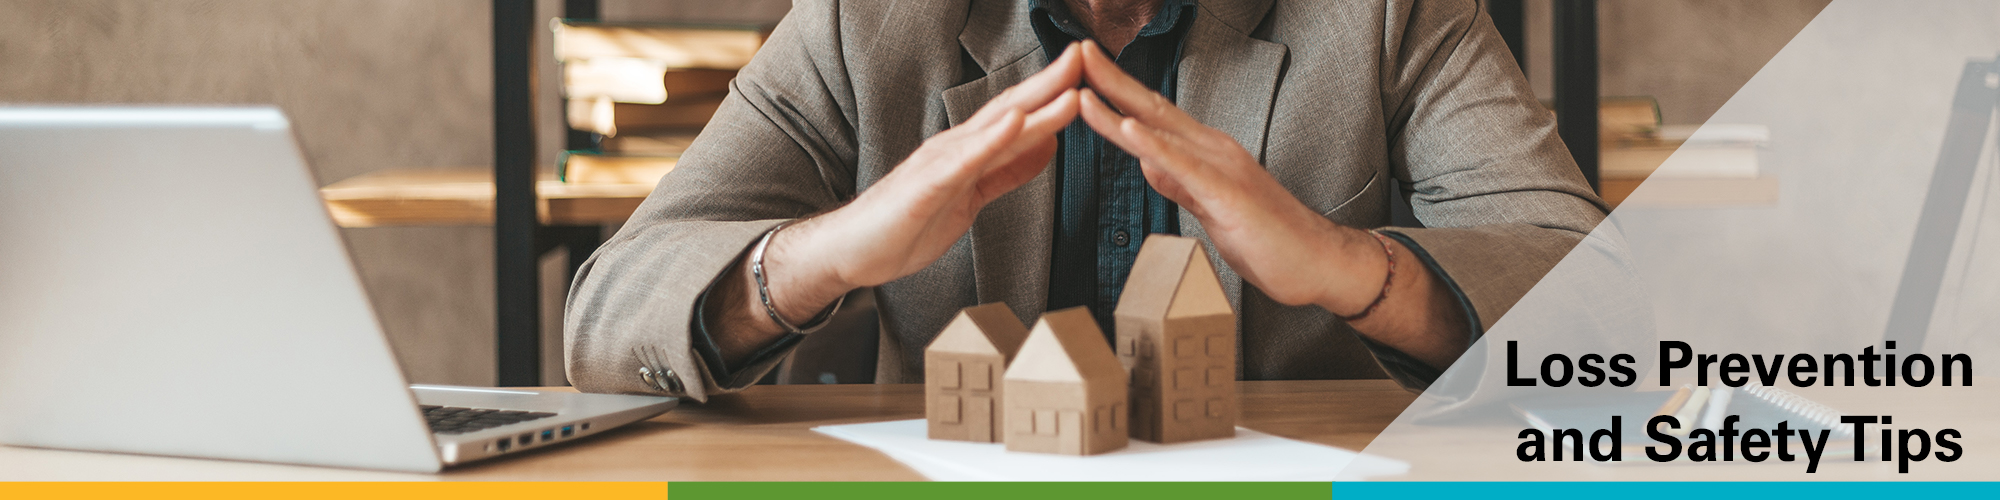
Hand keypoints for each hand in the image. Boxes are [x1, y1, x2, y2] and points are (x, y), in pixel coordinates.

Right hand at [750, 43, 1086, 326]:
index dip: (1053, 93)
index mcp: (969, 152)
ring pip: (994, 130)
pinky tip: (1015, 122)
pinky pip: (963, 161)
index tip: (1087, 72)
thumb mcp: (970, 198)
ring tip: (1068, 87)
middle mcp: (955, 148)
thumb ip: (1006, 172)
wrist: (852, 252)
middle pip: (1010, 109)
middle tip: (1085, 56)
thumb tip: (1047, 147)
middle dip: (1050, 83)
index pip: (1018, 115)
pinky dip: (990, 140)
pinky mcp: (925, 187)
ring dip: (1033, 107)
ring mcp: (939, 164)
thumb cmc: (905, 226)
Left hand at [1071, 40, 1381, 311]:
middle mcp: (1213, 150)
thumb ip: (1180, 183)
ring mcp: (1222, 168)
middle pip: (1153, 109)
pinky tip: (1131, 130)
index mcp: (1205, 153)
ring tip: (1086, 85)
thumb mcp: (1210, 206)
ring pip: (1162, 131)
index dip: (1117, 92)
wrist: (1318, 262)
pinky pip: (1185, 166)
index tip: (1085, 72)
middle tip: (1077, 53)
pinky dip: (1155, 146)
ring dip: (1121, 106)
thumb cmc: (1269, 238)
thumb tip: (1148, 163)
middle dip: (1111, 81)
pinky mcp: (1229, 194)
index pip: (1153, 116)